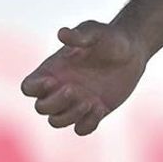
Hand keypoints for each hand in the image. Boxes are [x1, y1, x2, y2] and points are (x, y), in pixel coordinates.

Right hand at [20, 21, 149, 135]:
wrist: (133, 51)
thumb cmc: (110, 37)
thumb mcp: (96, 32)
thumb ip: (80, 34)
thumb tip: (62, 33)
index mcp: (53, 70)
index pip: (28, 87)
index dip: (35, 89)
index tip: (52, 81)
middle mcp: (60, 88)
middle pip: (41, 108)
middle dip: (55, 103)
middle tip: (74, 89)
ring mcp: (76, 102)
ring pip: (57, 121)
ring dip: (70, 115)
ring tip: (91, 100)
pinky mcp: (94, 112)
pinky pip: (81, 129)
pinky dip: (87, 123)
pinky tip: (101, 107)